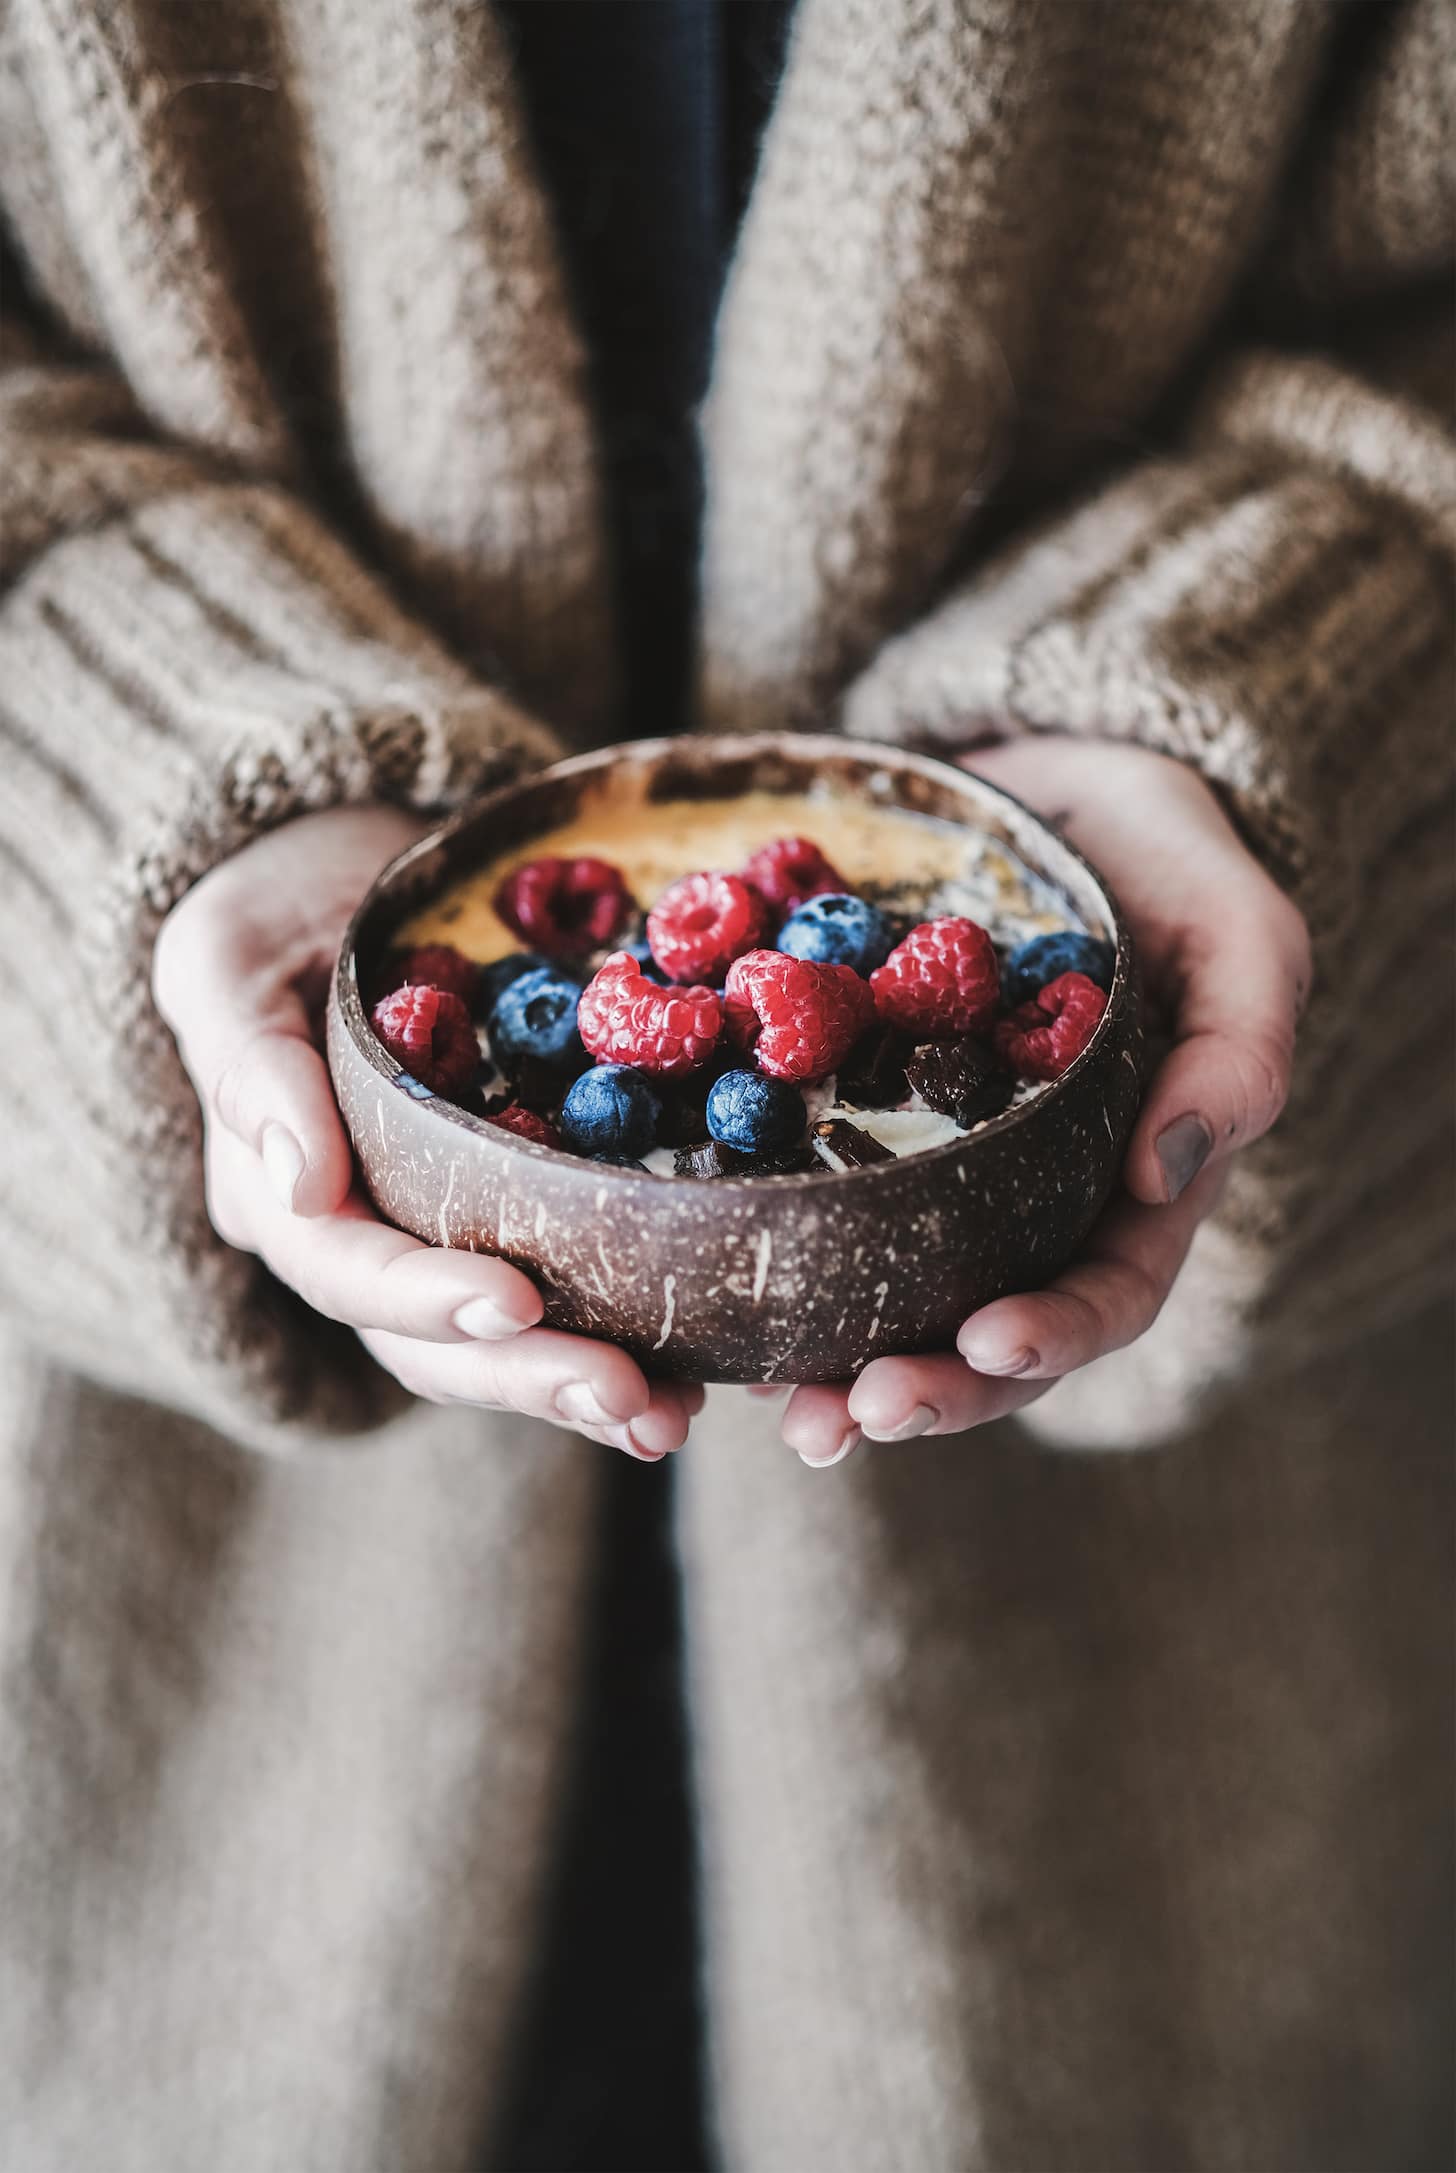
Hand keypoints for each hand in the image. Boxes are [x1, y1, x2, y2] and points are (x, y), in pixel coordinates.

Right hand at [153, 807, 700, 1459]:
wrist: (347, 885)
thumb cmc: (279, 908)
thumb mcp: (230, 953)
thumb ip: (249, 1061)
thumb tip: (296, 1182)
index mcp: (278, 1192)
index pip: (344, 1267)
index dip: (423, 1296)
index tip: (514, 1302)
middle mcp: (357, 1241)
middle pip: (429, 1342)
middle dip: (526, 1376)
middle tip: (624, 1397)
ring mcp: (434, 1240)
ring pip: (496, 1346)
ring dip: (578, 1387)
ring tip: (668, 1417)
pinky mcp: (509, 1220)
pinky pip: (561, 1297)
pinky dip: (621, 1337)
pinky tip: (698, 1378)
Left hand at [776, 738, 1310, 1465]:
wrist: (1050, 788)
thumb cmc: (1166, 865)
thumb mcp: (1238, 936)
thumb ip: (1238, 1049)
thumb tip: (1167, 1174)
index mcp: (1131, 1184)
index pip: (1105, 1293)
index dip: (1052, 1335)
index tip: (986, 1340)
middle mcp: (1030, 1203)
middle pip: (987, 1334)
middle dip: (925, 1388)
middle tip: (843, 1418)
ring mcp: (939, 1174)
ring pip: (893, 1299)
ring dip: (835, 1366)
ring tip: (771, 1400)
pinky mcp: (855, 1127)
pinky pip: (811, 1209)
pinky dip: (771, 1264)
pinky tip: (710, 1297)